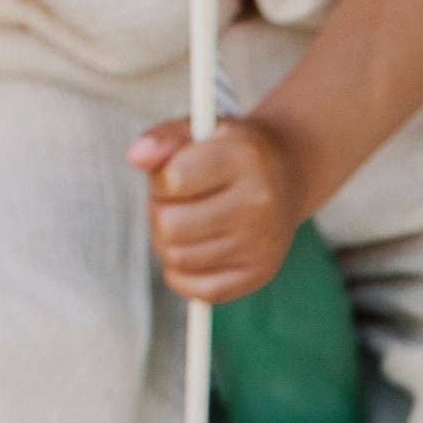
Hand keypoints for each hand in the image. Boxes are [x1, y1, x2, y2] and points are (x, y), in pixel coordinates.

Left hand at [128, 115, 306, 303]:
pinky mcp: (261, 274)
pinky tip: (190, 253)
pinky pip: (201, 290)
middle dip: (160, 213)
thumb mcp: (199, 132)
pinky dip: (182, 276)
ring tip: (184, 224)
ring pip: (178, 258)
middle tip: (175, 204)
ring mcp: (263, 244)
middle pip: (170, 225)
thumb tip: (135, 158)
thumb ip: (163, 139)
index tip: (174, 176)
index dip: (161, 180)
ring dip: (167, 243)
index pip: (173, 180)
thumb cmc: (229, 153)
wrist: (286, 176)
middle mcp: (259, 203)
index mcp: (245, 158)